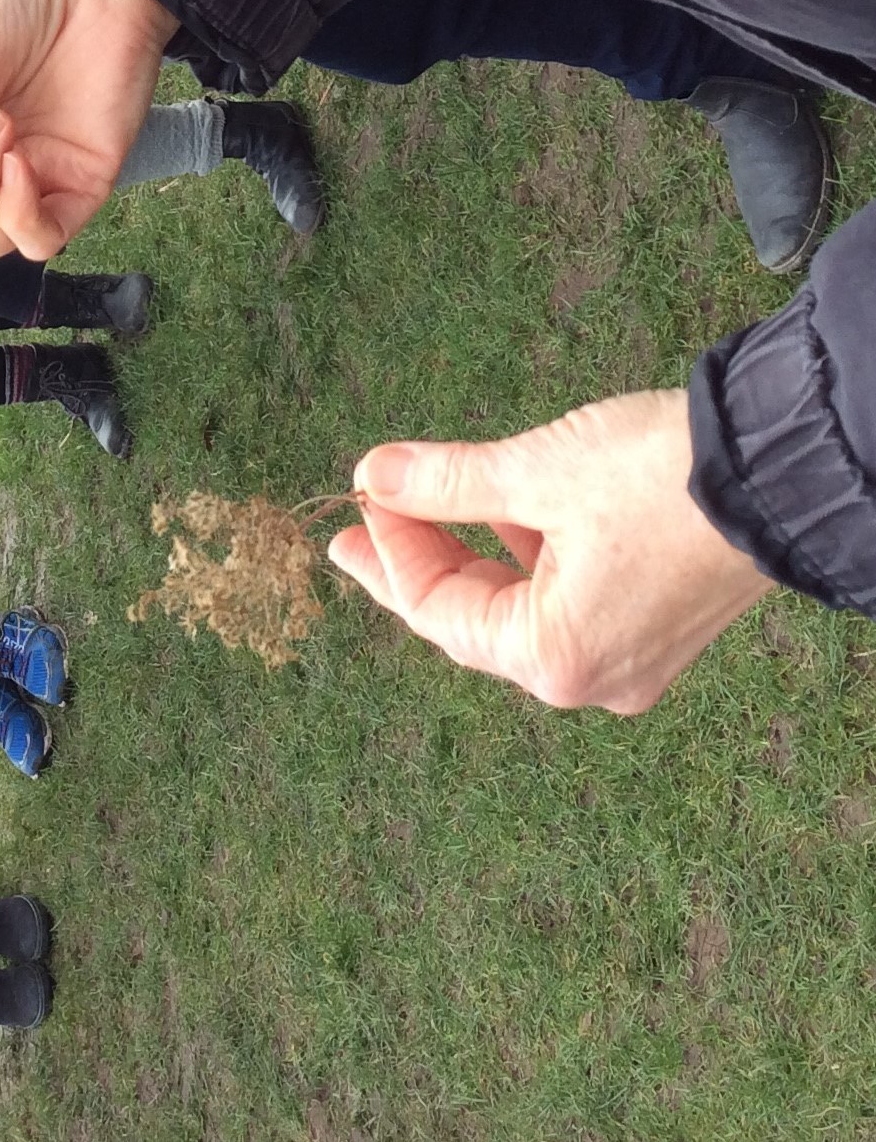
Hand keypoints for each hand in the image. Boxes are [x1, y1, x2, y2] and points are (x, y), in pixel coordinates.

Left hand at [328, 389, 771, 713]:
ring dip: (468, 555)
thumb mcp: (537, 470)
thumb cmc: (665, 476)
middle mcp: (595, 677)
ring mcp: (631, 656)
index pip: (440, 613)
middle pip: (475, 621)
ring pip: (518, 610)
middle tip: (356, 531)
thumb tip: (373, 475)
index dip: (391, 553)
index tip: (361, 501)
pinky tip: (497, 514)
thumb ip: (447, 483)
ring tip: (415, 510)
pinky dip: (524, 558)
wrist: (789, 468)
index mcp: (559, 656)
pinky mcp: (656, 622)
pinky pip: (565, 601)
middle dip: (417, 564)